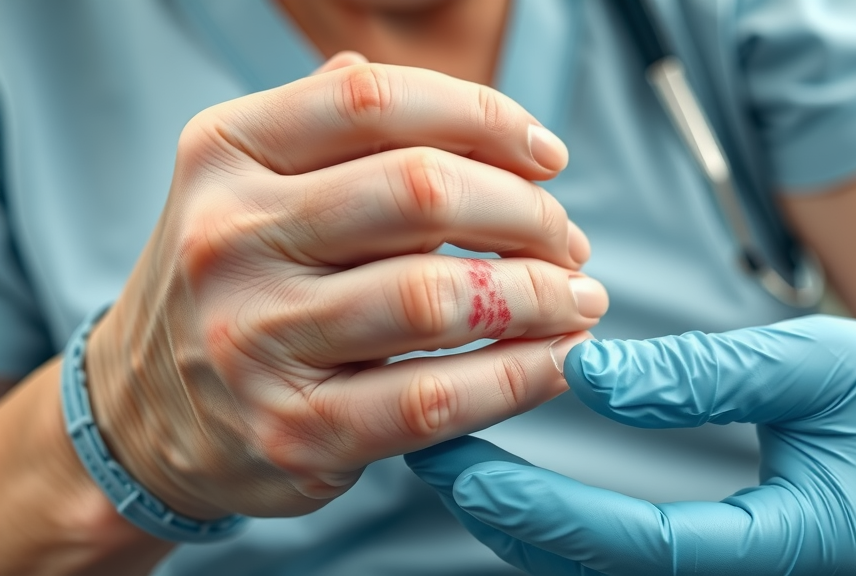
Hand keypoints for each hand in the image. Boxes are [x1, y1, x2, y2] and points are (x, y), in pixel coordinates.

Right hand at [85, 56, 606, 519]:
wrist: (143, 410)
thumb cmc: (233, 282)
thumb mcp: (251, 182)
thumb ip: (339, 129)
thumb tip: (482, 122)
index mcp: (226, 153)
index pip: (376, 99)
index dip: (485, 117)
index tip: (547, 156)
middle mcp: (229, 238)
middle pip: (421, 192)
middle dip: (527, 214)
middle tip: (567, 241)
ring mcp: (256, 340)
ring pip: (436, 297)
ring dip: (538, 296)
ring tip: (576, 299)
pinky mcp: (295, 431)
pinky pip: (433, 398)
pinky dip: (518, 377)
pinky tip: (555, 362)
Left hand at [406, 315, 855, 574]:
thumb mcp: (813, 366)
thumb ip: (705, 375)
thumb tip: (591, 373)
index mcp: (788, 547)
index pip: (646, 547)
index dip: (552, 511)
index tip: (472, 470)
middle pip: (603, 569)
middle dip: (510, 516)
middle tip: (429, 454)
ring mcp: (727, 573)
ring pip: (599, 569)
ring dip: (520, 517)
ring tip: (449, 454)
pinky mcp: (710, 554)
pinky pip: (615, 553)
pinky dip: (554, 517)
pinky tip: (507, 473)